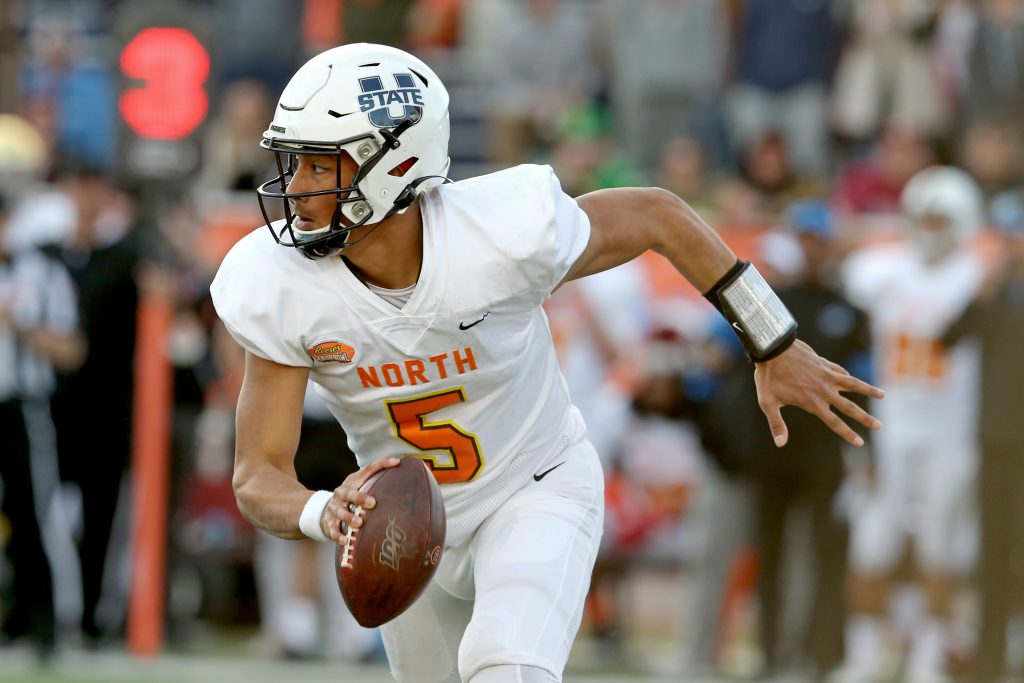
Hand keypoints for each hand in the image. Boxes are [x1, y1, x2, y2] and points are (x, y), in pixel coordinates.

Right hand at [320, 457, 401, 542]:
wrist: (325, 511)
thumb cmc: (351, 497)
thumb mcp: (359, 485)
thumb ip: (376, 479)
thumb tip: (400, 467)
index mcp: (352, 482)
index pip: (367, 470)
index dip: (382, 464)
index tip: (396, 463)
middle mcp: (341, 494)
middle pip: (349, 493)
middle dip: (359, 498)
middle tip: (372, 503)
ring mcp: (334, 509)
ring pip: (340, 513)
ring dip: (349, 518)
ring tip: (359, 523)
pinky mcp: (329, 523)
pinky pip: (333, 530)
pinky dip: (339, 536)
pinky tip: (346, 541)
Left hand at [753, 340, 883, 447]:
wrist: (773, 350)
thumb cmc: (768, 378)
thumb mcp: (768, 403)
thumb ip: (776, 424)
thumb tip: (780, 444)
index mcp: (812, 402)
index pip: (834, 422)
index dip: (848, 433)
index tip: (860, 442)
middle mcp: (824, 390)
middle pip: (849, 407)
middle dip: (865, 418)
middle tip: (879, 426)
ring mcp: (827, 376)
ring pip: (854, 385)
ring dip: (869, 390)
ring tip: (883, 395)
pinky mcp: (825, 364)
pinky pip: (841, 372)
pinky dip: (848, 377)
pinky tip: (853, 379)